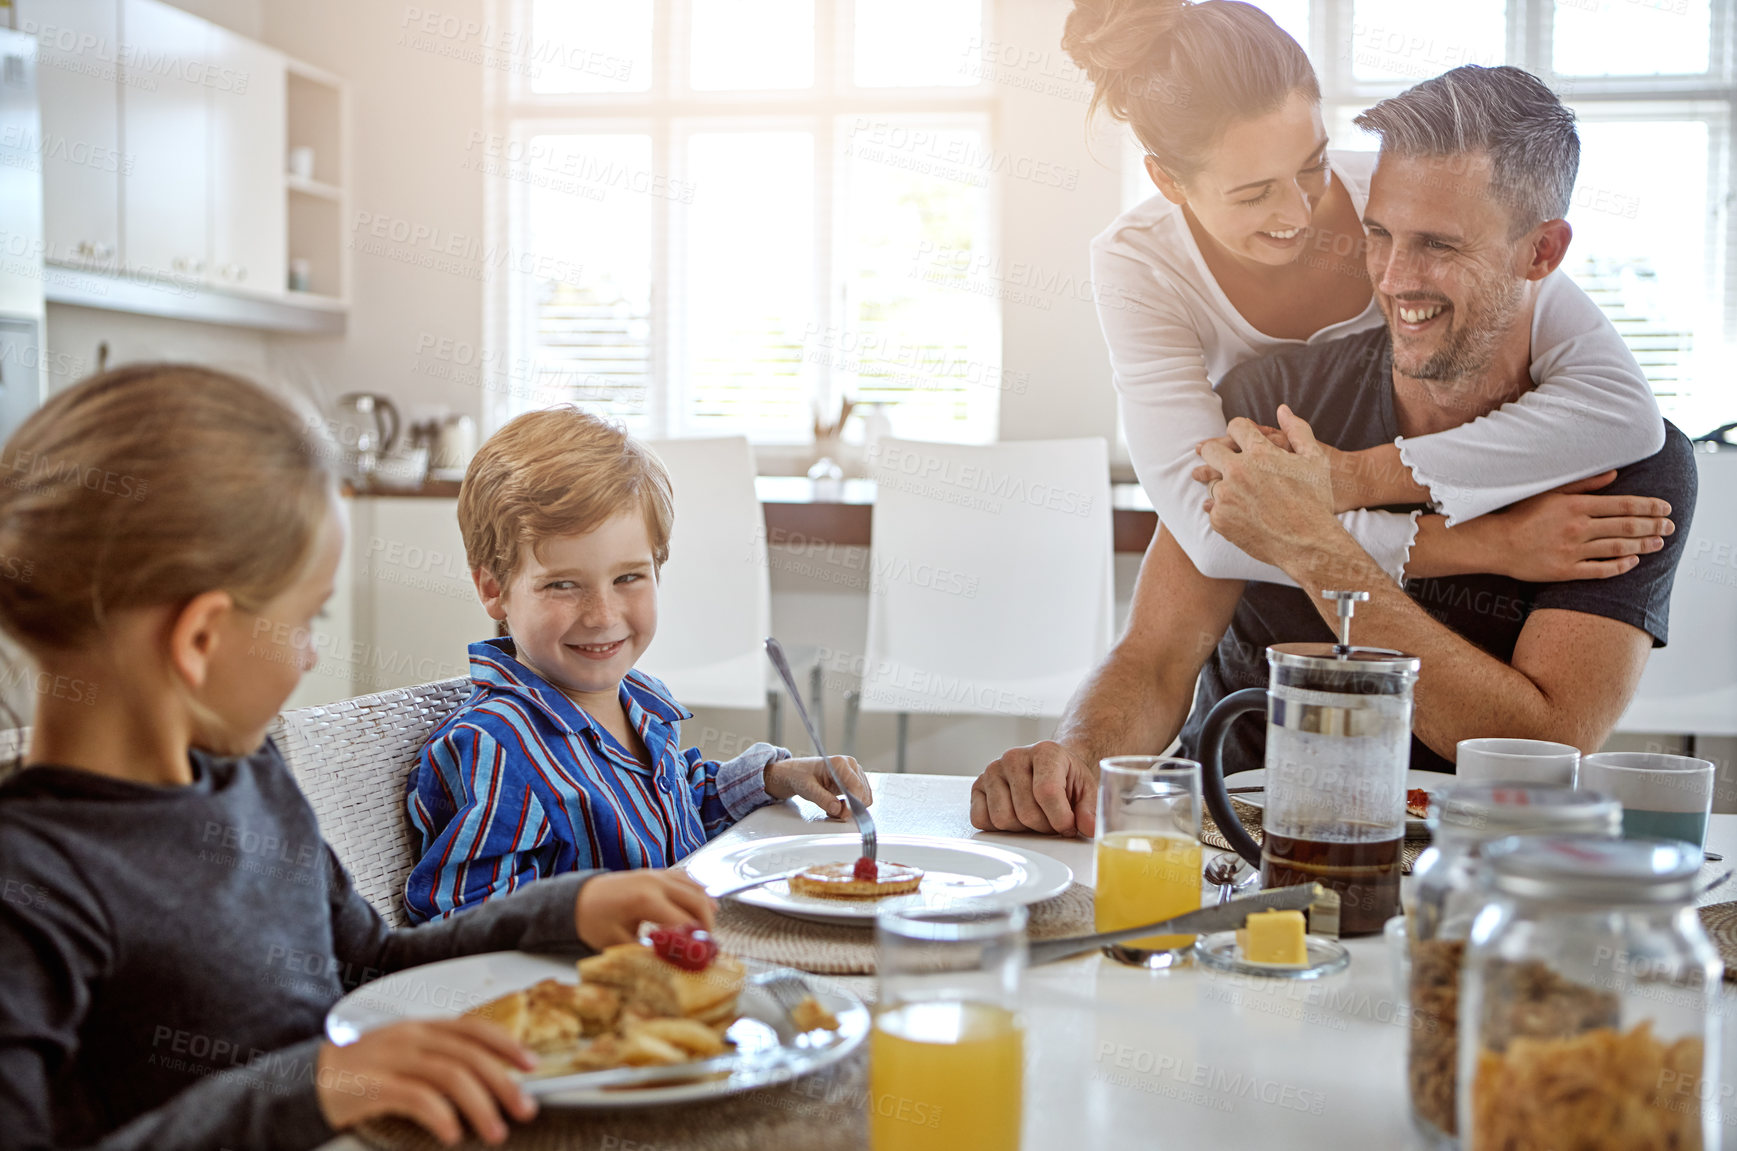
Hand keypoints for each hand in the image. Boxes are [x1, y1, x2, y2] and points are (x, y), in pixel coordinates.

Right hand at [315, 1019, 536, 1145]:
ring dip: (480, 1105)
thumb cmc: (363, 1071)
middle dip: (504, 1083)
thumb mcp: (405, 1055)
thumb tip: (488, 1081)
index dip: (507, 1045)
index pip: (475, 1029)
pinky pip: (415, 1097)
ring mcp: (392, 1059)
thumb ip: (440, 1060)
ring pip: (450, 1075)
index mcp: (423, 1028)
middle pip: (470, 1055)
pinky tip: (453, 1134)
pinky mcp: (372, 1085)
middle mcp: (411, 1038)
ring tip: (496, 1131)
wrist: (305, 1079)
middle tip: (524, 1109)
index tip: (531, 1065)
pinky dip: (441, 1116)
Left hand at [574, 870, 714, 949]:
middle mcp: (656, 882)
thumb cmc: (594, 921)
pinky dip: (697, 892)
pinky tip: (704, 905)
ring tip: (707, 930)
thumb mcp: (617, 942)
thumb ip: (645, 951)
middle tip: (708, 945)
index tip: (702, 956)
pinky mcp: (656, 872)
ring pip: (695, 887)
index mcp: (645, 899)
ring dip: (706, 907)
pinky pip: (685, 879)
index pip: (682, 921)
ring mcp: (657, 874)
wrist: (578, 898)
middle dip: (707, 923)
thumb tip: (671, 964)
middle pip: (696, 900)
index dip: (695, 940)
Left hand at [764, 754, 872, 818]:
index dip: (854, 803)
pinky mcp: (854, 781)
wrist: (797, 773)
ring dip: (849, 807)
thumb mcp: (807, 789)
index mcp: (840, 763)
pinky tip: (836, 803)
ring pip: (863, 798)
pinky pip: (860, 799)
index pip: (857, 786)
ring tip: (831, 804)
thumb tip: (838, 809)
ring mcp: (855, 773)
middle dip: (849, 806)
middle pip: (863, 794)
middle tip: (831, 810)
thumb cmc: (800, 776)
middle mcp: (851, 766)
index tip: (845, 814)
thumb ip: (822, 799)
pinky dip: (849, 806)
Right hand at [971, 741, 1096, 836]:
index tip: (1069, 827)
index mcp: (1045, 752)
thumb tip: (1090, 827)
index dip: (1060, 819)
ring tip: (1034, 816)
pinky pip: (981, 819)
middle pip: (1026, 812)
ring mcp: (992, 770)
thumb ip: (1090, 809)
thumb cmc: (1066, 778)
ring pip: (1002, 819)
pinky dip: (998, 827)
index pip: (1047, 792)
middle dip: (1043, 826)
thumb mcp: (1086, 789)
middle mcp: (1014, 757)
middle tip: (1052, 821)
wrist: (1048, 768)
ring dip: (1021, 828)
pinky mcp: (977, 786)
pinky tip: (1014, 815)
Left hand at [1196, 406, 1339, 563]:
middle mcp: (1238, 470)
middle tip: (1224, 461)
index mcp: (1260, 452)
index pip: (1235, 427)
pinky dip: (1224, 510)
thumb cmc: (1316, 500)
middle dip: (1216, 452)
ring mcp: (1226, 496)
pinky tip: (1240, 513)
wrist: (1309, 544)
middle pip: (1209, 450)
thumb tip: (1282, 409)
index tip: (1240, 439)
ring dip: (1224, 485)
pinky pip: (1213, 508)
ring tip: (1243, 496)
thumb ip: (1297, 430)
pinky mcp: (1220, 519)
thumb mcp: (1315, 460)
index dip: (1238, 431)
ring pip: (1212, 482)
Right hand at [1480, 470, 1672, 580]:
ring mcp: (1572, 552)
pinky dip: (1620, 566)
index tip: (1665, 507)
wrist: (1494, 543)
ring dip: (1643, 545)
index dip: (1648, 506)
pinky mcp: (1565, 571)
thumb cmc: (1520, 515)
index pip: (1622, 505)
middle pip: (1626, 527)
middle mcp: (1577, 528)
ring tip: (1659, 542)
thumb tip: (1614, 475)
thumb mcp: (1550, 492)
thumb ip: (1583, 484)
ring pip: (1618, 548)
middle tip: (1670, 526)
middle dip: (1653, 525)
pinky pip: (1600, 570)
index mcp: (1575, 506)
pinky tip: (1633, 562)